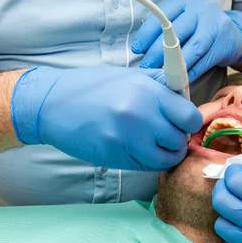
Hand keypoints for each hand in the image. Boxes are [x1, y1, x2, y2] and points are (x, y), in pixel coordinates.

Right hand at [11, 66, 202, 169]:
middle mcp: (141, 114)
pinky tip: (141, 150)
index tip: (182, 121)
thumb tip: (185, 99)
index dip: (189, 121)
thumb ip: (159, 86)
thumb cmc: (92, 87)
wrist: (52, 104)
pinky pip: (146, 166)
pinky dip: (149, 162)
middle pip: (179, 139)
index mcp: (148, 90)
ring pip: (166, 158)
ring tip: (155, 144)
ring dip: (166, 154)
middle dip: (177, 139)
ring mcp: (127, 139)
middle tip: (167, 134)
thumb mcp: (130, 76)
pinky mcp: (115, 156)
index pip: (189, 116)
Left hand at [132, 0, 241, 81]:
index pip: (162, 16)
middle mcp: (201, 9)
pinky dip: (190, 72)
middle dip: (157, 52)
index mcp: (185, 0)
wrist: (235, 34)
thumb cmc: (201, 28)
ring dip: (175, 66)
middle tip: (146, 67)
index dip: (147, 34)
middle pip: (175, 32)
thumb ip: (166, 30)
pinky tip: (180, 79)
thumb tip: (143, 51)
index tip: (137, 49)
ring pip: (191, 49)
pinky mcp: (224, 43)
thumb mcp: (184, 20)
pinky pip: (204, 61)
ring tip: (161, 77)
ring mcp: (215, 25)